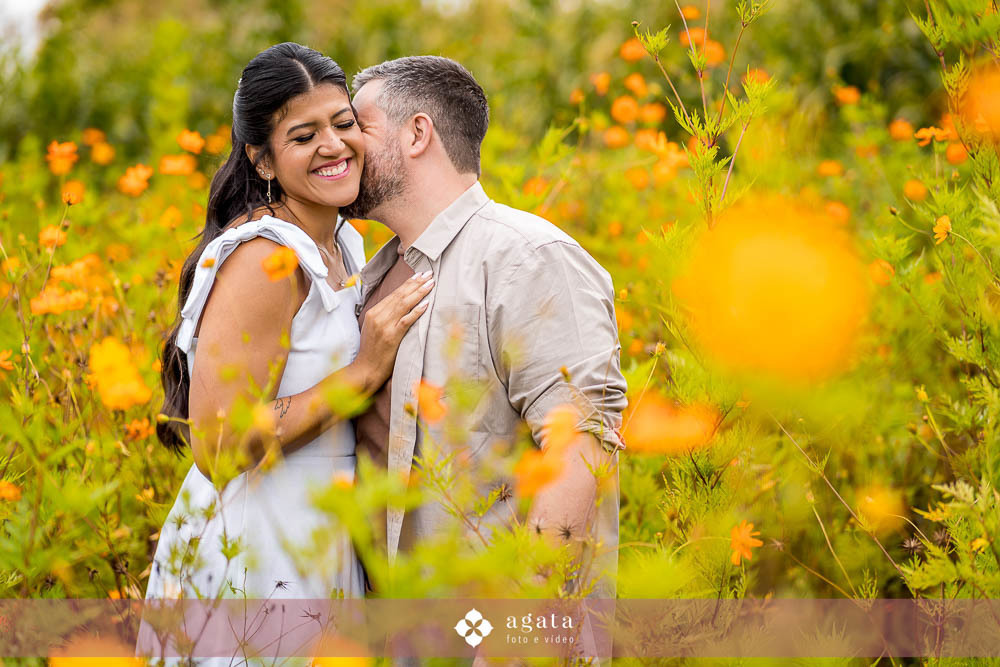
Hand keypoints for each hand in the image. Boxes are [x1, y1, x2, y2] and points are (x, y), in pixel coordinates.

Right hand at [354, 270, 432, 391]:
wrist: (366, 369)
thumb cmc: (372, 351)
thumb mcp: (374, 328)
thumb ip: (384, 316)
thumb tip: (400, 304)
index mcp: (373, 312)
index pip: (393, 294)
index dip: (408, 283)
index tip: (420, 275)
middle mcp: (378, 316)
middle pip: (400, 295)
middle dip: (416, 283)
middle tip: (429, 274)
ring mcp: (384, 326)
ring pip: (404, 304)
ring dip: (419, 292)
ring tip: (431, 284)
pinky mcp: (391, 337)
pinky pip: (406, 320)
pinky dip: (416, 311)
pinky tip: (426, 303)